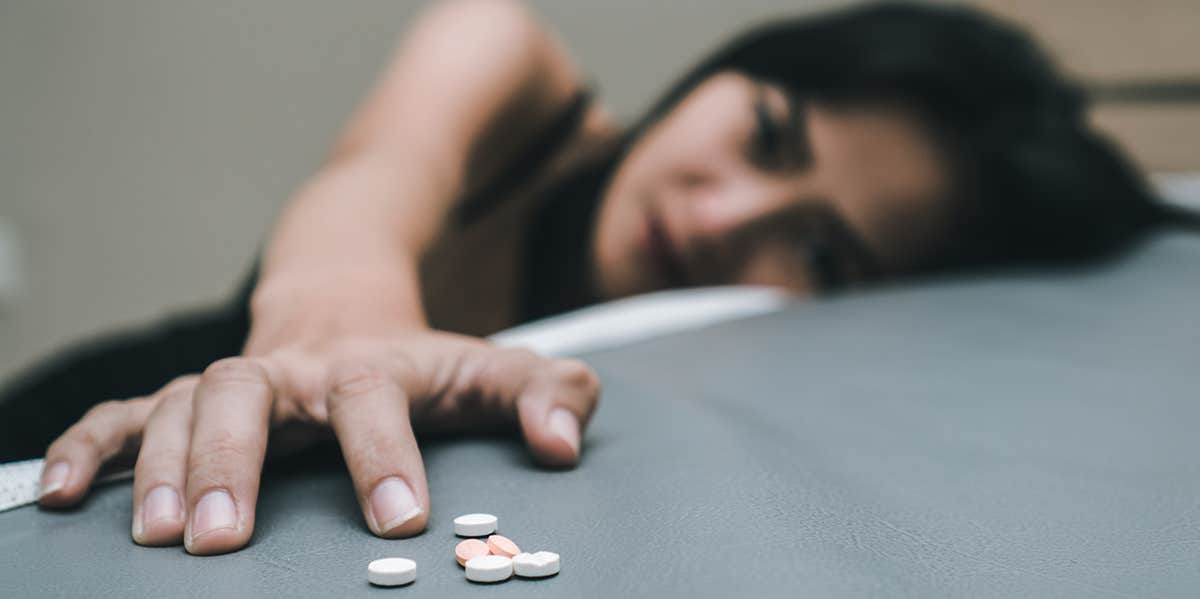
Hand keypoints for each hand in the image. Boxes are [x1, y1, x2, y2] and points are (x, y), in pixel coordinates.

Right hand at [36, 328, 599, 554]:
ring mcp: (236, 383)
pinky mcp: (189, 398)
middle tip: (222, 540)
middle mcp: (292, 373)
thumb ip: (549, 393)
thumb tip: (565, 442)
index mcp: (372, 367)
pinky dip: (90, 446)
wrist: (348, 314)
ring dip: (158, 465)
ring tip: (154, 536)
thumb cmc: (425, 365)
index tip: (402, 517)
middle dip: (231, 464)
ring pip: (180, 404)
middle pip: (247, 395)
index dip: (386, 456)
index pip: (373, 401)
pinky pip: (125, 413)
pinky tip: (63, 492)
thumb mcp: (496, 370)